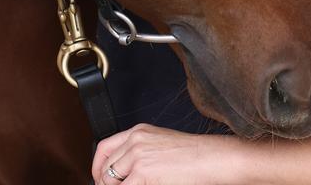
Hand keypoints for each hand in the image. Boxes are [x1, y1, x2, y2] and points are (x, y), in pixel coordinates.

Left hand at [91, 124, 242, 184]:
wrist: (213, 158)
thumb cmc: (195, 155)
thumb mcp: (161, 145)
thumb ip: (141, 153)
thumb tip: (126, 172)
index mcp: (139, 131)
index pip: (105, 147)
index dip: (97, 166)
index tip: (100, 178)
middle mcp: (135, 140)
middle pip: (106, 165)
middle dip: (106, 182)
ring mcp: (138, 155)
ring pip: (111, 179)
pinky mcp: (143, 172)